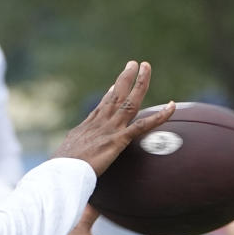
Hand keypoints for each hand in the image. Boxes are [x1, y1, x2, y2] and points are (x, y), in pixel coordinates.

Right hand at [52, 61, 173, 174]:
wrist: (62, 171)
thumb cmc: (61, 167)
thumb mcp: (65, 153)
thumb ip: (73, 150)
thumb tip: (68, 154)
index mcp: (88, 126)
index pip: (102, 105)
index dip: (110, 94)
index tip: (116, 84)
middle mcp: (100, 122)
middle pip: (116, 95)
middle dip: (125, 78)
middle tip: (133, 63)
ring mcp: (110, 128)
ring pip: (130, 101)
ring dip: (140, 83)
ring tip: (146, 67)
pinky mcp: (118, 140)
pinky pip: (143, 125)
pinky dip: (159, 116)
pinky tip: (172, 107)